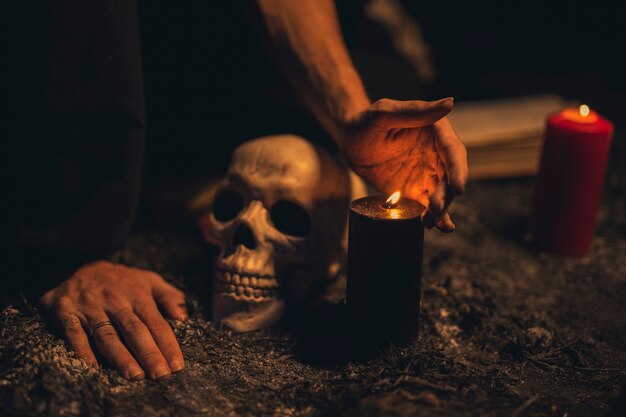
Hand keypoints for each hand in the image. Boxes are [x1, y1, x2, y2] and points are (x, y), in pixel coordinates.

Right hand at [39, 261, 187, 380]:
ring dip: (120, 356)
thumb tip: (183, 317)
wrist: (83, 266)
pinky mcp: (66, 311)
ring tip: (135, 375)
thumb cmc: (123, 280)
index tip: (176, 365)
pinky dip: (81, 349)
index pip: (155, 322)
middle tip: (160, 375)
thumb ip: (169, 297)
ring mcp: (90, 306)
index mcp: (137, 294)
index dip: (167, 344)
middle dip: (148, 353)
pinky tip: (92, 368)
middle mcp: (115, 301)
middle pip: (134, 330)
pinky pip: (73, 332)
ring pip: (107, 334)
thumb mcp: (149, 280)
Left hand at [341, 98, 467, 231]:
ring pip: (441, 193)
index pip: (452, 150)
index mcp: (435, 130)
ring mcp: (427, 172)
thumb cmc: (365, 121)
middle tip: (435, 208)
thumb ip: (414, 111)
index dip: (457, 169)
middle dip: (446, 194)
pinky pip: (428, 204)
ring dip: (440, 209)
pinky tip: (436, 227)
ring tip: (430, 222)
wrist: (350, 142)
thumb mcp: (383, 113)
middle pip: (450, 176)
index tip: (457, 188)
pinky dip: (433, 216)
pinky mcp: (416, 189)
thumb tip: (450, 102)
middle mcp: (436, 152)